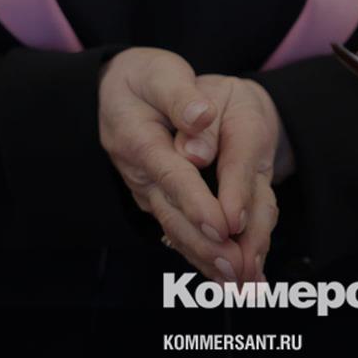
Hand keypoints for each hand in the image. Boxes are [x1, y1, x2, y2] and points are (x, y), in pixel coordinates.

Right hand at [99, 48, 282, 281]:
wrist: (116, 89)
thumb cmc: (145, 78)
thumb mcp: (161, 73)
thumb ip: (182, 97)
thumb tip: (201, 118)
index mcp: (140, 141)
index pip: (172, 176)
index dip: (197, 203)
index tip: (224, 226)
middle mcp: (141, 174)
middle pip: (175, 216)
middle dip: (207, 246)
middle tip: (239, 269)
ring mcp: (149, 193)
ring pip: (178, 232)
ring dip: (208, 261)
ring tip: (241, 284)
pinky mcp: (160, 202)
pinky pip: (182, 234)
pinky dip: (204, 257)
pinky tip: (230, 278)